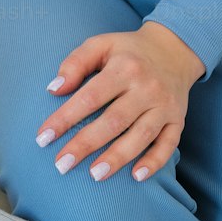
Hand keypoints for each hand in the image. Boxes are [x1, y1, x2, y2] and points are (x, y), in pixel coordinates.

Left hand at [34, 22, 205, 183]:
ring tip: (94, 175)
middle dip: (86, 144)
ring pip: (141, 136)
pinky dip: (154, 162)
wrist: (173, 50)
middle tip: (62, 164)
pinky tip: (136, 176)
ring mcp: (165, 106)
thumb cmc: (127, 51)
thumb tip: (54, 89)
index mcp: (125, 67)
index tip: (43, 137)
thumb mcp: (100, 44)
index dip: (66, 118)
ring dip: (117, 158)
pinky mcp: (178, 121)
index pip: (90, 97)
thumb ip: (76, 63)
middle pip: (114, 121)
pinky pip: (169, 145)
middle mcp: (147, 88)